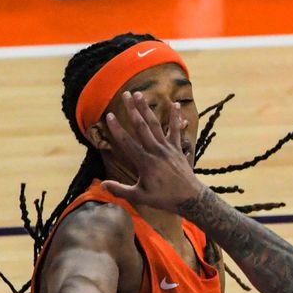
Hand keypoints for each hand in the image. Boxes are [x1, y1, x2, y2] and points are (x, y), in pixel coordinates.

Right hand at [102, 92, 203, 211]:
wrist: (190, 199)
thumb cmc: (165, 199)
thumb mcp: (141, 197)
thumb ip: (121, 190)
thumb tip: (102, 185)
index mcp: (145, 162)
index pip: (127, 142)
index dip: (116, 129)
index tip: (109, 115)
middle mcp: (156, 151)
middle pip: (141, 127)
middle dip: (132, 110)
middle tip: (125, 94)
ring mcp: (168, 148)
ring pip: (155, 125)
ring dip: (147, 108)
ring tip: (140, 94)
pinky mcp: (177, 149)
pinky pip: (176, 130)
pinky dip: (175, 118)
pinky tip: (175, 104)